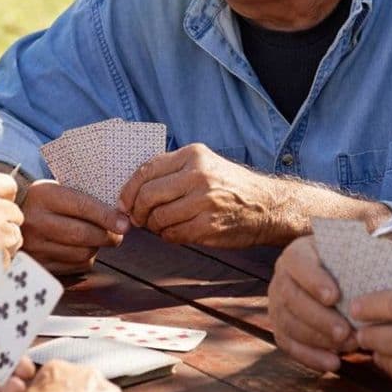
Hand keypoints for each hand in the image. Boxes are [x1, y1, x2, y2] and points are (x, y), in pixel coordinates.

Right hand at [20, 180, 128, 274]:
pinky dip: (85, 260)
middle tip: (118, 234)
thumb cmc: (46, 201)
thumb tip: (120, 216)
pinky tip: (82, 249)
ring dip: (96, 248)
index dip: (107, 217)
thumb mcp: (58, 189)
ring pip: (82, 254)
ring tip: (96, 239)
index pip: (82, 206)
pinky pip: (74, 267)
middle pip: (83, 235)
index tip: (125, 224)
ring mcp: (34, 246)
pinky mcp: (38, 265)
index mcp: (44, 195)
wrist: (12, 215)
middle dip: (108, 236)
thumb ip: (86, 198)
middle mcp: (36, 221)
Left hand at [118, 144, 282, 246]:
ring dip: (153, 226)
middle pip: (147, 196)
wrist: (267, 206)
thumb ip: (171, 171)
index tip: (124, 202)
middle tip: (139, 219)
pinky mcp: (209, 225)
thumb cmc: (229, 186)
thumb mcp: (204, 165)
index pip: (146, 170)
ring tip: (161, 225)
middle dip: (137, 211)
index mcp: (193, 155)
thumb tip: (131, 191)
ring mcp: (204, 201)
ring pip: (158, 218)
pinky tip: (176, 232)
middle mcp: (198, 175)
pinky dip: (168, 236)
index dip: (129, 190)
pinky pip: (173, 234)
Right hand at [269, 236, 356, 371]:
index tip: (334, 296)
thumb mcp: (350, 254)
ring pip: (289, 324)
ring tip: (348, 347)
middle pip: (292, 299)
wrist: (334, 279)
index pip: (299, 264)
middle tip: (345, 332)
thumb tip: (377, 267)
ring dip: (318, 339)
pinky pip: (289, 345)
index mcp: (297, 254)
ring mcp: (277, 305)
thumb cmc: (346, 266)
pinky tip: (333, 363)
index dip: (313, 281)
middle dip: (319, 318)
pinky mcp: (280, 328)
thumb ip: (357, 259)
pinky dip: (310, 357)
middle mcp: (281, 278)